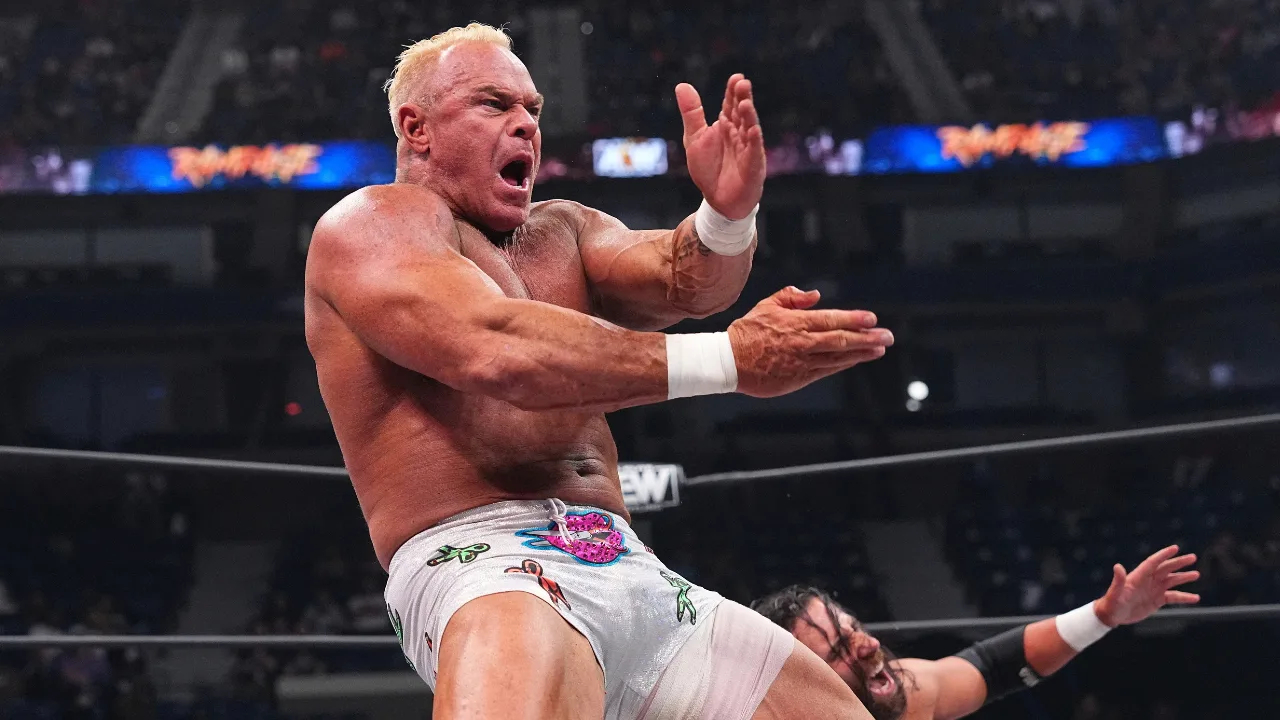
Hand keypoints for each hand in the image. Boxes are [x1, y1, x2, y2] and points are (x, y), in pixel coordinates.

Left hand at [676, 74, 765, 219]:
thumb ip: (692, 113)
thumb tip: (682, 85)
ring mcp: (748, 150)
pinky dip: (754, 141)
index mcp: (726, 126)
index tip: (736, 78)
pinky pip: (754, 152)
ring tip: (745, 103)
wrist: (717, 200)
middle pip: (742, 113)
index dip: (733, 91)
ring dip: (749, 117)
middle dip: (743, 98)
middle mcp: (739, 134)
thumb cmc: (709, 168)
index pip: (731, 104)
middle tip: (742, 83)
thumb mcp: (694, 138)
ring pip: (750, 129)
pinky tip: (754, 130)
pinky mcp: (752, 167)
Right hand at [728, 287, 892, 397]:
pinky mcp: (798, 378)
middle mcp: (802, 343)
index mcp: (795, 323)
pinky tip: (857, 360)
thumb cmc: (747, 332)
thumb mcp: (766, 306)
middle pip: (841, 340)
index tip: (872, 319)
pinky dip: (844, 365)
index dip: (854, 319)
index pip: (831, 320)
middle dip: (867, 338)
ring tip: (879, 349)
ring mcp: (801, 363)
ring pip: (838, 357)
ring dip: (861, 353)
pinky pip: (827, 370)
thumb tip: (815, 295)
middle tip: (888, 336)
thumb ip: (791, 297)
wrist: (728, 362)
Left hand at [1093, 545, 1199, 626]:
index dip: (1163, 555)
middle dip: (1179, 562)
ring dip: (1184, 577)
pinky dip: (1184, 597)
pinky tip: (1195, 598)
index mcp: (1138, 576)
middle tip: (1193, 557)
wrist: (1111, 616)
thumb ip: (1118, 580)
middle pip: (1166, 568)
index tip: (1175, 548)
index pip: (1153, 562)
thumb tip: (1117, 566)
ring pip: (1172, 581)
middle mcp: (1148, 580)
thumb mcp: (1114, 593)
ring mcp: (1153, 590)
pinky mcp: (1157, 600)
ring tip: (1196, 574)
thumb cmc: (1111, 603)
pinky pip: (1173, 597)